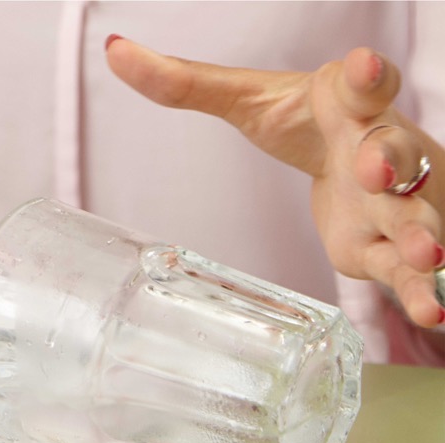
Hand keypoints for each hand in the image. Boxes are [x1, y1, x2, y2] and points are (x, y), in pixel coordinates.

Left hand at [105, 36, 444, 327]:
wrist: (366, 157)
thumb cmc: (309, 121)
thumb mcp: (247, 101)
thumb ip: (184, 82)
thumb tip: (111, 49)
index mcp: (346, 104)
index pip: (360, 83)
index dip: (364, 75)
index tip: (363, 67)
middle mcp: (382, 145)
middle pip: (394, 147)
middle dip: (390, 158)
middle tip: (377, 171)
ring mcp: (396, 196)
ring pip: (412, 211)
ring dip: (419, 230)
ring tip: (426, 251)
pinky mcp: (390, 243)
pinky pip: (408, 266)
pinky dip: (422, 287)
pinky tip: (434, 311)